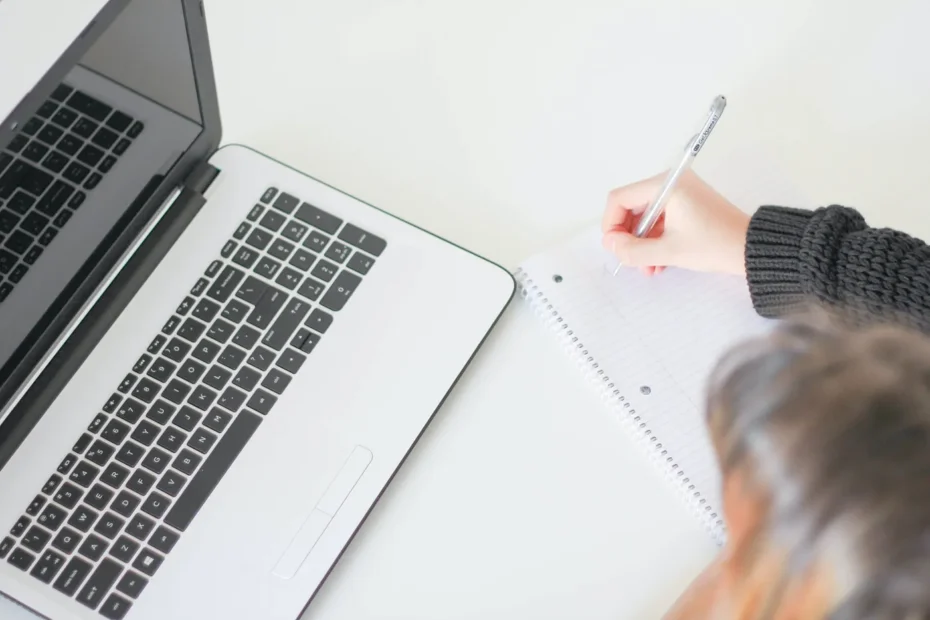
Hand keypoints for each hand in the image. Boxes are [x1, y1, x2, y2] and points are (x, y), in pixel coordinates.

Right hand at [601, 170, 749, 275]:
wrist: (751, 248)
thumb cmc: (715, 245)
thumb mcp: (668, 251)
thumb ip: (632, 250)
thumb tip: (610, 244)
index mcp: (666, 185)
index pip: (620, 198)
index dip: (611, 224)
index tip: (615, 247)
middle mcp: (671, 183)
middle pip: (631, 207)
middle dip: (628, 236)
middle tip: (630, 259)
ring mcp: (680, 193)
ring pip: (645, 217)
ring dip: (642, 242)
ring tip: (648, 267)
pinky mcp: (687, 204)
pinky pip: (660, 219)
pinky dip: (655, 239)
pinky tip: (658, 262)